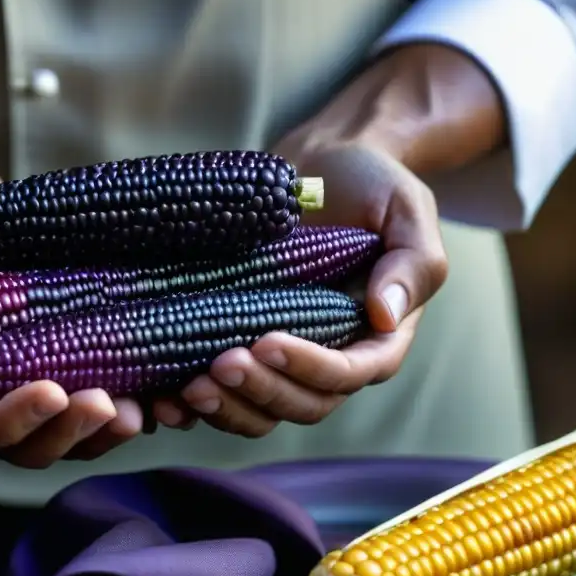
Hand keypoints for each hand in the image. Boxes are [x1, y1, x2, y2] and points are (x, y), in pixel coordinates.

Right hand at [0, 172, 144, 467]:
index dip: (4, 423)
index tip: (48, 390)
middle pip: (20, 446)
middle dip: (64, 434)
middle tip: (106, 402)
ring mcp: (24, 382)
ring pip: (62, 436)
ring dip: (99, 434)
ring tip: (138, 409)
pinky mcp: (65, 361)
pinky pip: (93, 403)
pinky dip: (125, 407)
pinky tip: (157, 394)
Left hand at [153, 142, 448, 436]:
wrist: (319, 165)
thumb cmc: (369, 184)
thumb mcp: (405, 209)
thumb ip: (412, 262)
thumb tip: (385, 316)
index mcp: (375, 336)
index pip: (348, 373)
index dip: (309, 368)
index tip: (267, 341)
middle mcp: (330, 356)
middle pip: (301, 403)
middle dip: (260, 391)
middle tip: (220, 363)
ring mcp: (283, 357)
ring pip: (261, 411)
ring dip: (226, 408)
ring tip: (189, 388)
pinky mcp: (241, 345)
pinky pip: (224, 394)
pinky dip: (194, 406)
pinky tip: (163, 399)